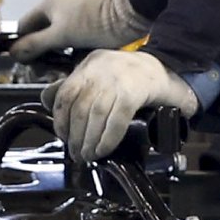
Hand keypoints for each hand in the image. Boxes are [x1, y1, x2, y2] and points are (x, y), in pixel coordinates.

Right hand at [11, 0, 146, 56]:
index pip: (24, 26)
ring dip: (55, 53)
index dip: (22, 46)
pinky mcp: (86, 20)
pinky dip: (68, 49)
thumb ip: (35, 45)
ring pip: (55, 36)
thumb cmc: (93, 24)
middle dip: (40, 53)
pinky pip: (70, 36)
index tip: (29, 64)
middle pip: (39, 32)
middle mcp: (58, 4)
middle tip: (45, 71)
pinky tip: (73, 62)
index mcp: (48, 3)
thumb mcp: (61, 36)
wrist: (127, 16)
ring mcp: (73, 12)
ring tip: (59, 69)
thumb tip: (12, 53)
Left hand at [50, 48, 194, 164]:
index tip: (63, 136)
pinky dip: (108, 139)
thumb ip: (76, 86)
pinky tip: (104, 150)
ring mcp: (119, 79)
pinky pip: (117, 120)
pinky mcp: (135, 92)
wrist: (171, 68)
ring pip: (95, 115)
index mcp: (91, 64)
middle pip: (79, 107)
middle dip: (75, 136)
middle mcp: (102, 69)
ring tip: (88, 155)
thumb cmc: (135, 76)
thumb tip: (48, 102)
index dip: (60, 119)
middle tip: (76, 153)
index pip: (65, 93)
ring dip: (89, 141)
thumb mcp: (101, 74)